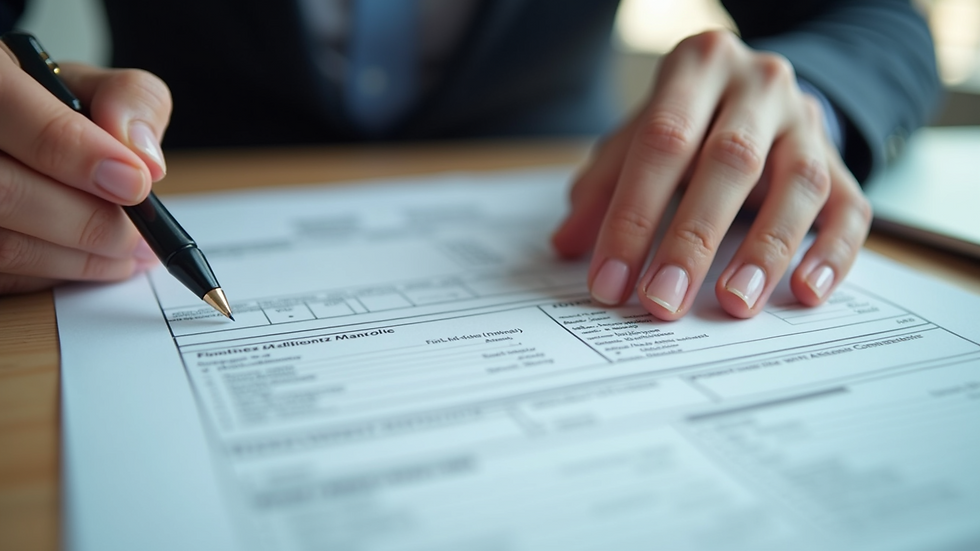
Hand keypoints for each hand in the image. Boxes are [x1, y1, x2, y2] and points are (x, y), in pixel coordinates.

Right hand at [0, 44, 171, 293]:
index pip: (11, 110)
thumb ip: (130, 101)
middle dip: (89, 223)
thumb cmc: (46, 107)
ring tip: (130, 253)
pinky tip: (92, 262)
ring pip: (4, 243)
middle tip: (138, 234)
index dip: (78, 154)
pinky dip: (55, 272)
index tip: (135, 183)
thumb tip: (146, 160)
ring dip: (79, 259)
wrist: (8, 134)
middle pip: (5, 191)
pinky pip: (4, 273)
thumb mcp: (90, 86)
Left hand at [552, 30, 870, 319]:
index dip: (632, 216)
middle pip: (730, 160)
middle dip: (692, 239)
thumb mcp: (637, 137)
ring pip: (800, 184)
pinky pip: (851, 209)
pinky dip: (832, 254)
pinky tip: (805, 293)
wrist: (756, 93)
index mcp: (699, 67)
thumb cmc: (686, 121)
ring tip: (734, 304)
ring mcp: (808, 123)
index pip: (662, 141)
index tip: (610, 281)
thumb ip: (602, 186)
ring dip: (766, 250)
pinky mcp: (843, 163)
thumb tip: (567, 245)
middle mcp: (760, 86)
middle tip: (664, 300)